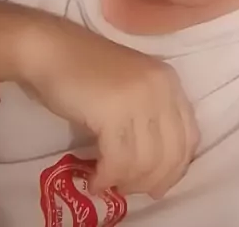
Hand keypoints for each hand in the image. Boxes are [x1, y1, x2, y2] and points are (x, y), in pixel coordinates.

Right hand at [23, 16, 198, 198]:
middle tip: (128, 190)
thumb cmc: (84, 70)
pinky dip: (107, 177)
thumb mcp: (131, 89)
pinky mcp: (114, 111)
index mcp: (169, 81)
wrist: (49, 49)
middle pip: (172, 154)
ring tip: (107, 183)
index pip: (189, 137)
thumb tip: (156, 170)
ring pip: (146, 161)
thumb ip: (149, 117)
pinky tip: (95, 180)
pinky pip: (119, 160)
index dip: (174, 169)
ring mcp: (139, 98)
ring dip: (126, 182)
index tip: (155, 185)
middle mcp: (161, 87)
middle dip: (151, 181)